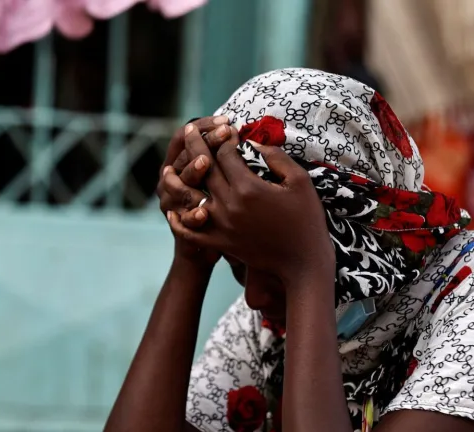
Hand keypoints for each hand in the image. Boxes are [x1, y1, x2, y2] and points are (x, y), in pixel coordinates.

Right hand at [158, 118, 232, 269]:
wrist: (205, 245)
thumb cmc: (219, 204)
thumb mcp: (221, 176)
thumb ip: (229, 158)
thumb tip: (250, 139)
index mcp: (181, 162)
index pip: (185, 136)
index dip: (204, 126)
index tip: (228, 122)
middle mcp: (170, 178)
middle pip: (183, 154)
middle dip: (205, 142)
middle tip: (226, 132)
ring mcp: (172, 202)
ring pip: (175, 183)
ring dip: (191, 171)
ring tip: (205, 162)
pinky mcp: (178, 224)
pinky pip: (181, 219)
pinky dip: (191, 216)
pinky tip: (203, 213)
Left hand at [168, 131, 333, 285]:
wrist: (303, 262)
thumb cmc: (306, 220)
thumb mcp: (299, 182)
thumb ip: (276, 158)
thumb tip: (254, 143)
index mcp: (248, 187)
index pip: (226, 154)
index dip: (224, 137)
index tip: (225, 127)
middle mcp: (230, 205)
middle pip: (205, 168)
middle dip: (196, 145)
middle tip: (189, 129)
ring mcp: (222, 225)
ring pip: (191, 197)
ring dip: (177, 181)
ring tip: (167, 169)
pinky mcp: (220, 243)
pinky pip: (192, 231)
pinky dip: (180, 222)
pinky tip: (173, 211)